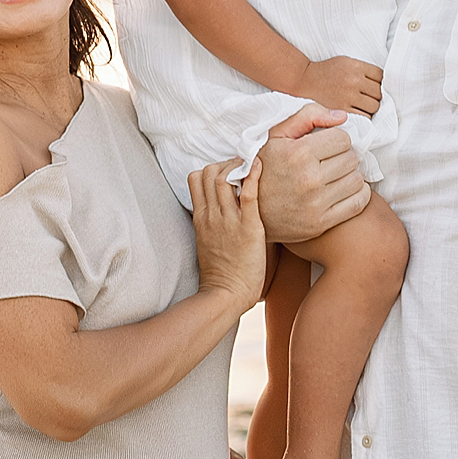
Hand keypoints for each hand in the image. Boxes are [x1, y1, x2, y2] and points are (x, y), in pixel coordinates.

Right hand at [190, 159, 268, 313]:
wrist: (225, 294)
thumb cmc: (221, 274)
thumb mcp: (207, 243)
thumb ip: (211, 224)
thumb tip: (222, 211)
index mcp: (200, 218)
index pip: (195, 178)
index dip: (211, 169)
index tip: (226, 172)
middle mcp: (211, 215)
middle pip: (209, 172)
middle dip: (225, 163)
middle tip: (242, 167)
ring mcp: (228, 220)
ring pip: (225, 177)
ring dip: (240, 165)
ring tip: (252, 165)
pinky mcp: (248, 227)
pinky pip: (249, 192)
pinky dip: (255, 174)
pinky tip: (262, 166)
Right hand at [253, 111, 372, 244]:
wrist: (247, 209)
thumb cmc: (264, 167)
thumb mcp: (276, 134)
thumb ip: (308, 116)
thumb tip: (342, 117)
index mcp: (298, 154)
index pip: (343, 139)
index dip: (335, 139)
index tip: (326, 145)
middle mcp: (309, 179)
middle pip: (352, 159)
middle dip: (343, 156)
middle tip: (329, 161)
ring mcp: (316, 204)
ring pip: (357, 180)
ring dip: (350, 175)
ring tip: (334, 175)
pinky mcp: (320, 223)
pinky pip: (358, 203)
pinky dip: (357, 194)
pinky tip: (343, 190)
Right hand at [299, 54, 383, 118]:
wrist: (307, 79)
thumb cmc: (328, 70)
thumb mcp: (347, 62)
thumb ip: (364, 70)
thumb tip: (381, 81)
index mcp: (357, 67)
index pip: (381, 76)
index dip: (380, 82)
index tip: (375, 85)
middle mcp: (355, 81)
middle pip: (379, 93)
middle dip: (376, 95)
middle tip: (369, 96)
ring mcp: (349, 96)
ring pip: (374, 106)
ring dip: (371, 106)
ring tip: (364, 104)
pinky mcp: (343, 109)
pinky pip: (364, 116)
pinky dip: (364, 115)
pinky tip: (359, 111)